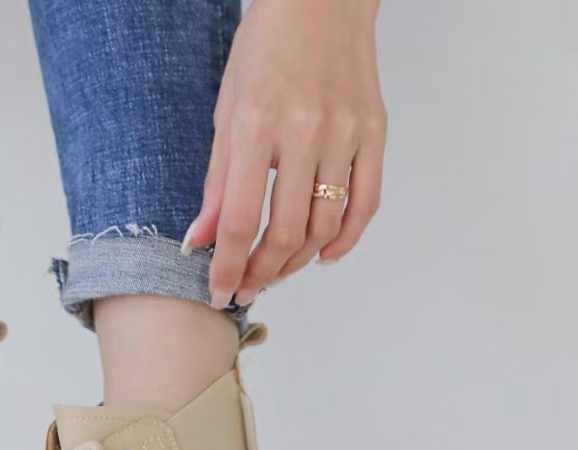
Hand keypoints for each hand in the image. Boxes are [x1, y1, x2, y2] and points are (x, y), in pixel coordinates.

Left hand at [182, 0, 386, 307]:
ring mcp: (346, 134)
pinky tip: (322, 255)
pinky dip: (345, 239)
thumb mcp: (227, 111)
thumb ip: (218, 181)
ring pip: (326, 225)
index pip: (242, 220)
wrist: (322, 1)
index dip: (228, 267)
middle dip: (262, 273)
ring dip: (298, 261)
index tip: (220, 292)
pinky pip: (366, 203)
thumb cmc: (266, 49)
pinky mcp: (375, 133)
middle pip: (286, 232)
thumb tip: (202, 240)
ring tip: (277, 272)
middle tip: (248, 288)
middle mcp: (304, 132)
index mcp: (257, 126)